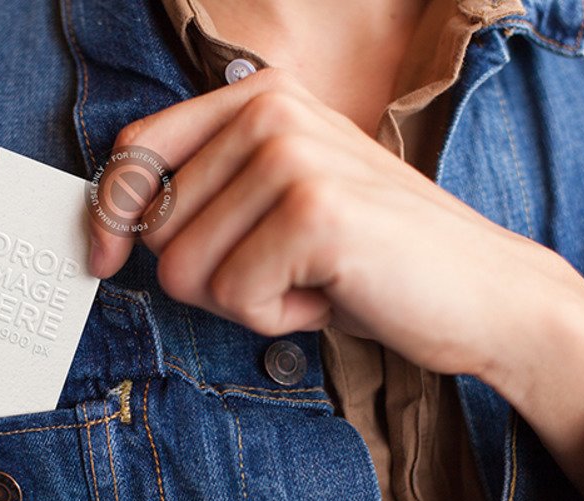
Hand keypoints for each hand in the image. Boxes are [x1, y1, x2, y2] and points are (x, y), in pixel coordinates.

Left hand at [88, 68, 583, 495]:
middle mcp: (270, 113)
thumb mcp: (279, 205)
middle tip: (282, 269)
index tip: (103, 259)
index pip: (137, 151)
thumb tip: (113, 231)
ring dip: (247, 299)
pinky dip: (277, 318)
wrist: (480, 290)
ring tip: (311, 278)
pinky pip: (235, 298)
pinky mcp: (312, 212)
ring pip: (185, 270)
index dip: (110, 214)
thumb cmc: (368, 256)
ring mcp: (291, 157)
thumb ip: (207, 197)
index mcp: (257, 99)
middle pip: (156, 227)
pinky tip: (329, 294)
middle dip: (210, 274)